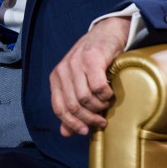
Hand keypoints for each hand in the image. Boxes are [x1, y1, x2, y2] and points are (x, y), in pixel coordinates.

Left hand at [49, 16, 129, 136]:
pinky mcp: (92, 59)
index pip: (59, 108)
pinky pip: (98, 86)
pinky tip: (110, 93)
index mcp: (56, 78)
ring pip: (85, 98)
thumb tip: (65, 133)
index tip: (85, 131)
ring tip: (107, 105)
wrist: (106, 34)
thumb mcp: (78, 83)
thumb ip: (71, 106)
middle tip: (101, 121)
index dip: (71, 123)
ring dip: (99, 107)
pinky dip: (106, 95)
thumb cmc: (93, 62)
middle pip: (73, 105)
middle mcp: (63, 70)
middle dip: (88, 118)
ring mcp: (76, 63)